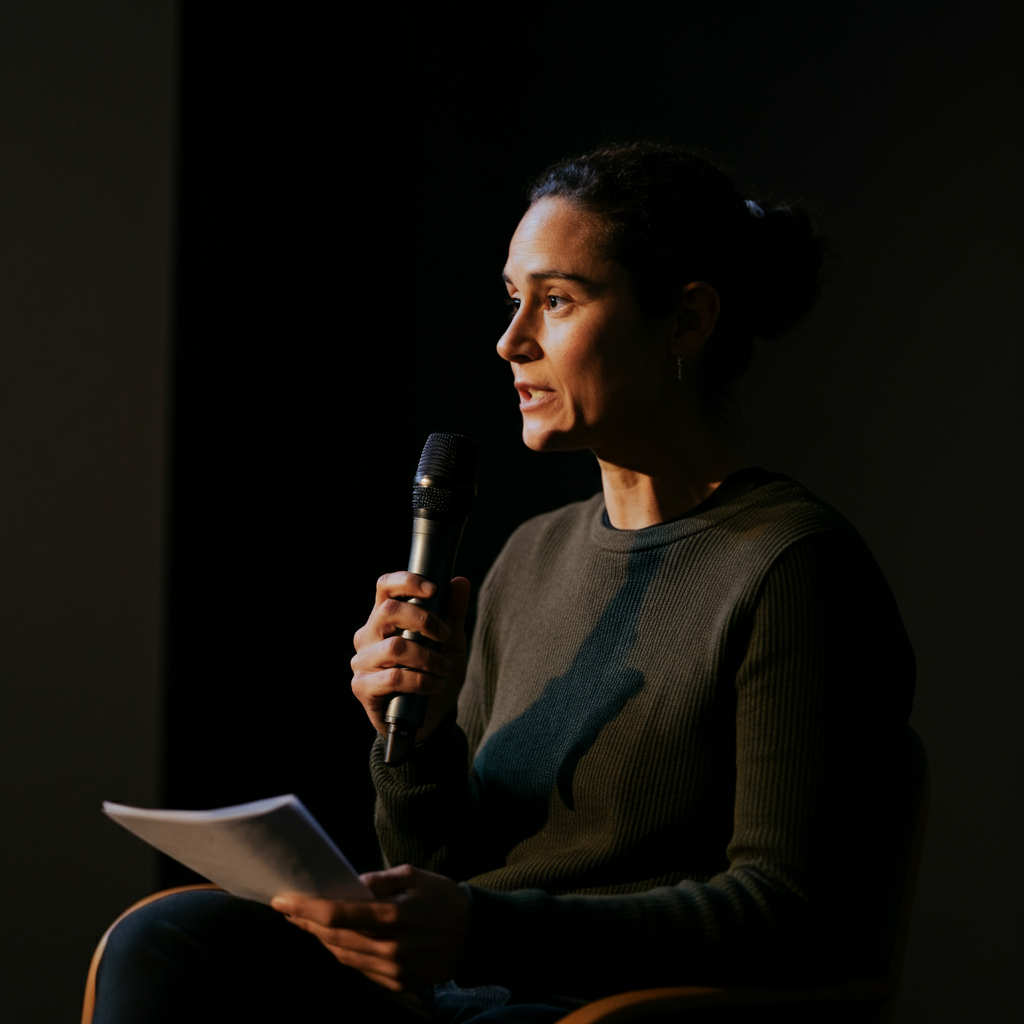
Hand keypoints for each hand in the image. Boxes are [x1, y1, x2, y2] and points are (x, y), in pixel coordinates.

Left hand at [271, 864, 469, 991]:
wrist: (476, 934)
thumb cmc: (444, 897)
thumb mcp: (413, 875)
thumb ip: (378, 881)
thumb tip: (349, 884)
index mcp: (394, 916)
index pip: (338, 914)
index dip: (306, 908)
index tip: (282, 900)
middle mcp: (390, 948)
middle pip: (334, 938)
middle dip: (307, 923)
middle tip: (289, 909)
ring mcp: (393, 970)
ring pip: (343, 956)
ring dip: (322, 940)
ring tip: (307, 923)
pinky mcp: (398, 983)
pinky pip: (360, 968)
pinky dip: (344, 953)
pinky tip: (336, 940)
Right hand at [351, 572, 470, 741]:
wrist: (430, 718)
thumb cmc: (435, 673)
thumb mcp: (451, 642)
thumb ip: (454, 612)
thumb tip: (460, 581)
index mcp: (386, 617)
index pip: (386, 586)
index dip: (407, 582)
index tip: (434, 590)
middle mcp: (368, 635)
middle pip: (389, 611)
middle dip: (425, 620)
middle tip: (445, 635)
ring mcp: (362, 661)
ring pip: (395, 647)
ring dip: (428, 658)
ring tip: (445, 669)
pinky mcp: (362, 687)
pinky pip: (393, 677)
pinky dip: (421, 680)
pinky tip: (435, 685)